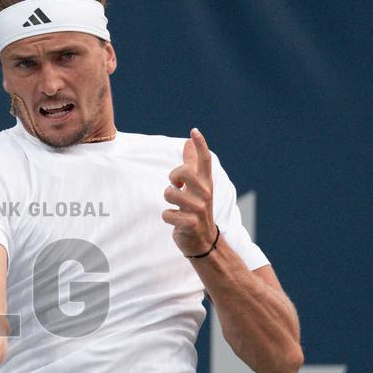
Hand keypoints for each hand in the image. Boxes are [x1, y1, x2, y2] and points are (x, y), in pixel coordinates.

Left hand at [162, 128, 217, 256]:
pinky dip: (167, 217)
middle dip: (174, 176)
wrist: (203, 240)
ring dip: (168, 200)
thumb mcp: (196, 186)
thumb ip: (192, 163)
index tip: (194, 131)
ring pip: (170, 193)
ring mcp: (198, 209)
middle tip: (176, 185)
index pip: (205, 161)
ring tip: (177, 206)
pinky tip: (176, 221)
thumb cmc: (196, 209)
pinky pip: (166, 213)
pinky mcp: (190, 223)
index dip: (200, 145)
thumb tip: (188, 140)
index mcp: (206, 183)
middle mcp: (205, 194)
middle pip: (184, 172)